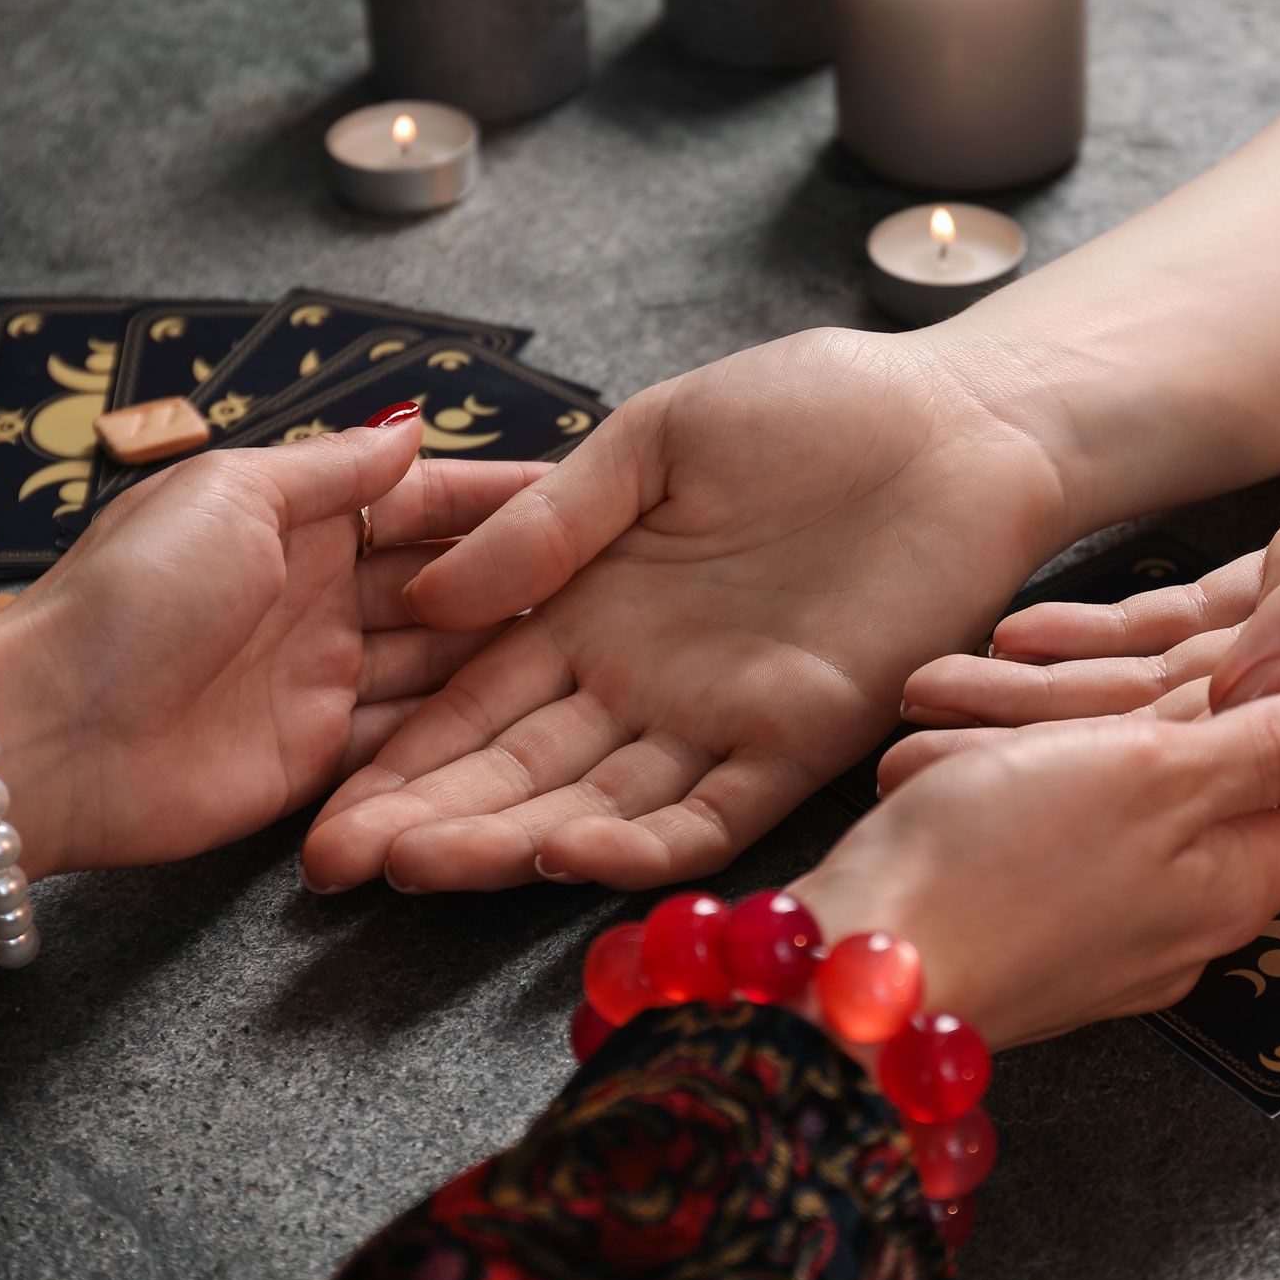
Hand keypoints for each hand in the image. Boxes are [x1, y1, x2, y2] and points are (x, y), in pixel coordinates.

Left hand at [0, 414, 553, 888]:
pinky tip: (540, 714)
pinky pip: (411, 738)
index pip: (425, 500)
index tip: (590, 494)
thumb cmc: (132, 599)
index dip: (504, 499)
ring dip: (510, 651)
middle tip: (626, 579)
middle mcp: (323, 594)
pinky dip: (466, 726)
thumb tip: (413, 423)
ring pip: (443, 660)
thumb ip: (331, 470)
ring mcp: (326, 678)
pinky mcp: (323, 758)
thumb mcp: (231, 496)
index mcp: (297, 518)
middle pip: (447, 581)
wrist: (52, 737)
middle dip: (525, 578)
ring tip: (607, 644)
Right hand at [302, 327, 1075, 893]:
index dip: (399, 761)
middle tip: (335, 869)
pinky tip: (570, 854)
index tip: (322, 814)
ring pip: (597, 807)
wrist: (957, 423)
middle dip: (428, 821)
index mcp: (589, 610)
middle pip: (516, 773)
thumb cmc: (811, 410)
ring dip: (511, 843)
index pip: (472, 704)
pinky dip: (647, 843)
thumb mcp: (655, 440)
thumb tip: (429, 595)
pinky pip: (712, 814)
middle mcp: (640, 685)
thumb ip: (553, 520)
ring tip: (422, 868)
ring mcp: (718, 721)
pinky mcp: (800, 742)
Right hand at [790, 692, 1279, 1050]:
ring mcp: (1104, 940)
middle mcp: (1183, 927)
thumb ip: (1258, 752)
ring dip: (1097, 742)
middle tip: (1171, 651)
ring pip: (1128, 819)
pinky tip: (987, 747)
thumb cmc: (993, 869)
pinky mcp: (1031, 940)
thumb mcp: (1149, 778)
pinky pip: (1059, 845)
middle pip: (1231, 812)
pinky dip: (1037, 782)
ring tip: (1032, 680)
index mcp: (1233, 884)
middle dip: (1203, 723)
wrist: (857, 974)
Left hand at [892, 287, 1279, 774]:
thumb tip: (1244, 695)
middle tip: (910, 739)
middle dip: (1025, 735)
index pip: (1190, 745)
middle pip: (1143, 724)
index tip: (977, 776)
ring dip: (1041, 687)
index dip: (1077, 762)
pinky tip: (1027, 634)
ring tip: (936, 688)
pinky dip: (1105, 630)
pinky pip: (1186, 618)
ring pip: (1148, 677)